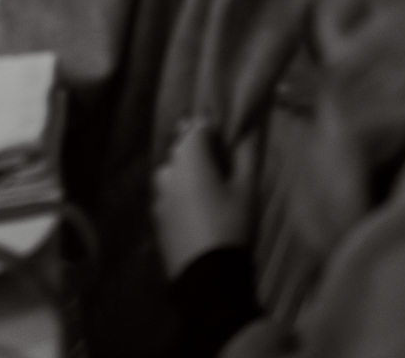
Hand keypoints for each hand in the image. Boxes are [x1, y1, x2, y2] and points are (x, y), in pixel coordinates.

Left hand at [152, 120, 256, 277]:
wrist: (208, 278)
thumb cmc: (232, 225)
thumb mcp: (247, 189)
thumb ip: (247, 153)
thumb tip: (248, 128)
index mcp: (190, 155)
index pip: (198, 125)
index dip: (214, 130)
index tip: (227, 145)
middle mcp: (168, 168)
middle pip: (182, 146)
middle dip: (199, 150)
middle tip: (222, 170)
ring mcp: (158, 193)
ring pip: (173, 170)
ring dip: (187, 172)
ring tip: (209, 192)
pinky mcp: (156, 215)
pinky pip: (168, 194)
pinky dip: (179, 194)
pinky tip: (195, 212)